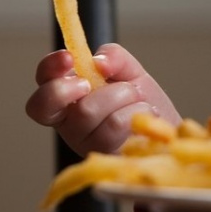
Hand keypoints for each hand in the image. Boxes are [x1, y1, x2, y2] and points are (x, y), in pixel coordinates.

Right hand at [25, 43, 180, 156]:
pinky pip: (115, 124)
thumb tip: (99, 63)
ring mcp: (85, 142)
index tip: (68, 58)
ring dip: (125, 96)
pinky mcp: (103, 154)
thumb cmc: (141, 101)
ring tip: (137, 100)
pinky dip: (138, 110)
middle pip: (57, 100)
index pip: (42, 85)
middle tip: (115, 87)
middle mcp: (69, 123)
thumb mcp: (129, 70)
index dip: (48, 69)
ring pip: (90, 110)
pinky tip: (145, 114)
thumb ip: (113, 57)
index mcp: (69, 99)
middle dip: (96, 86)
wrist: (167, 131)